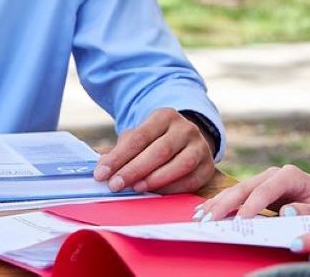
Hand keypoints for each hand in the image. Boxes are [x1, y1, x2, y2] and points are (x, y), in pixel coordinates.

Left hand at [92, 108, 215, 193]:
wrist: (187, 141)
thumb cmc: (155, 141)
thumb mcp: (139, 138)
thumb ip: (121, 151)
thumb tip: (101, 167)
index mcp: (165, 116)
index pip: (139, 137)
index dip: (119, 157)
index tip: (101, 173)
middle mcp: (186, 128)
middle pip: (160, 150)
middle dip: (135, 169)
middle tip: (115, 185)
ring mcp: (200, 146)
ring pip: (181, 164)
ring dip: (156, 179)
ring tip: (136, 188)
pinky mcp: (208, 166)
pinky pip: (192, 180)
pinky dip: (173, 188)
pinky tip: (157, 193)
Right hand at [196, 164, 309, 220]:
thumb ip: (307, 210)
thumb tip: (285, 212)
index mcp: (291, 175)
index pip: (265, 190)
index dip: (251, 205)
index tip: (239, 220)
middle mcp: (276, 174)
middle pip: (246, 187)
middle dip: (226, 203)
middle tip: (209, 219)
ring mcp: (266, 180)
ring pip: (238, 190)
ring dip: (219, 203)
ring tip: (201, 215)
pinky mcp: (261, 190)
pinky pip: (239, 196)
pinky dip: (223, 203)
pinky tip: (207, 209)